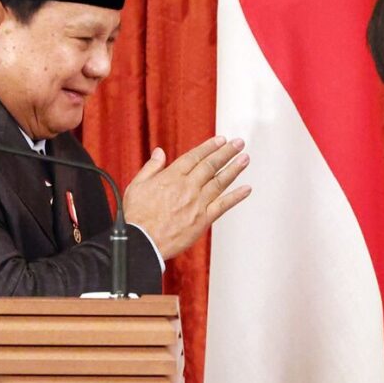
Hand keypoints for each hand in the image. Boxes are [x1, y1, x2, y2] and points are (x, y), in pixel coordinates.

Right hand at [123, 136, 251, 259]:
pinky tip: (246, 189)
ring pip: (219, 182)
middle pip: (210, 165)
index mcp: (171, 177)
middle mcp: (187, 187)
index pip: (195, 157)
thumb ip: (151, 167)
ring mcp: (197, 203)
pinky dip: (236, 196)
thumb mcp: (137, 186)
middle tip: (239, 143)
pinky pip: (223, 205)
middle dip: (226, 152)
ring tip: (245, 159)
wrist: (142, 242)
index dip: (209, 147)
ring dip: (234, 169)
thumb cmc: (137, 216)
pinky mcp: (203, 220)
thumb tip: (160, 152)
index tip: (221, 140)